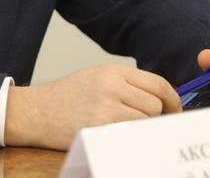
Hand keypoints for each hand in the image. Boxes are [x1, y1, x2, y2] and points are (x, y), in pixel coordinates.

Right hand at [4, 64, 180, 149]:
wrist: (36, 112)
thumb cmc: (66, 97)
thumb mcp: (96, 78)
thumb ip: (125, 85)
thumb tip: (160, 101)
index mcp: (112, 71)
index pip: (157, 83)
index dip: (172, 99)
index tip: (174, 110)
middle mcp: (111, 86)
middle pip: (154, 104)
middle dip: (155, 117)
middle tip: (145, 124)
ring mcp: (106, 107)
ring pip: (145, 121)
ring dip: (141, 127)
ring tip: (123, 127)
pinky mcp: (100, 128)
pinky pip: (130, 134)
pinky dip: (128, 137)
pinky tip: (116, 135)